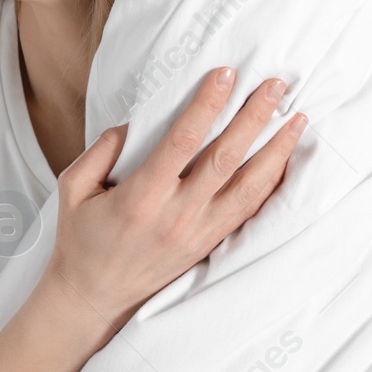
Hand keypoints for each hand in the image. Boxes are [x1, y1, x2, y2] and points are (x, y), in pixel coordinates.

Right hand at [47, 68, 305, 326]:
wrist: (93, 297)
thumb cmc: (80, 239)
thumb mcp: (73, 189)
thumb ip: (100, 151)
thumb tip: (134, 123)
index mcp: (141, 197)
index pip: (182, 141)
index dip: (207, 105)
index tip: (226, 74)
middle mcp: (176, 215)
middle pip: (226, 159)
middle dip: (255, 118)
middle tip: (276, 85)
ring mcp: (198, 233)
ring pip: (249, 188)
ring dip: (277, 151)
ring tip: (298, 120)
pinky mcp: (209, 245)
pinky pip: (249, 212)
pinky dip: (272, 185)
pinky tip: (287, 162)